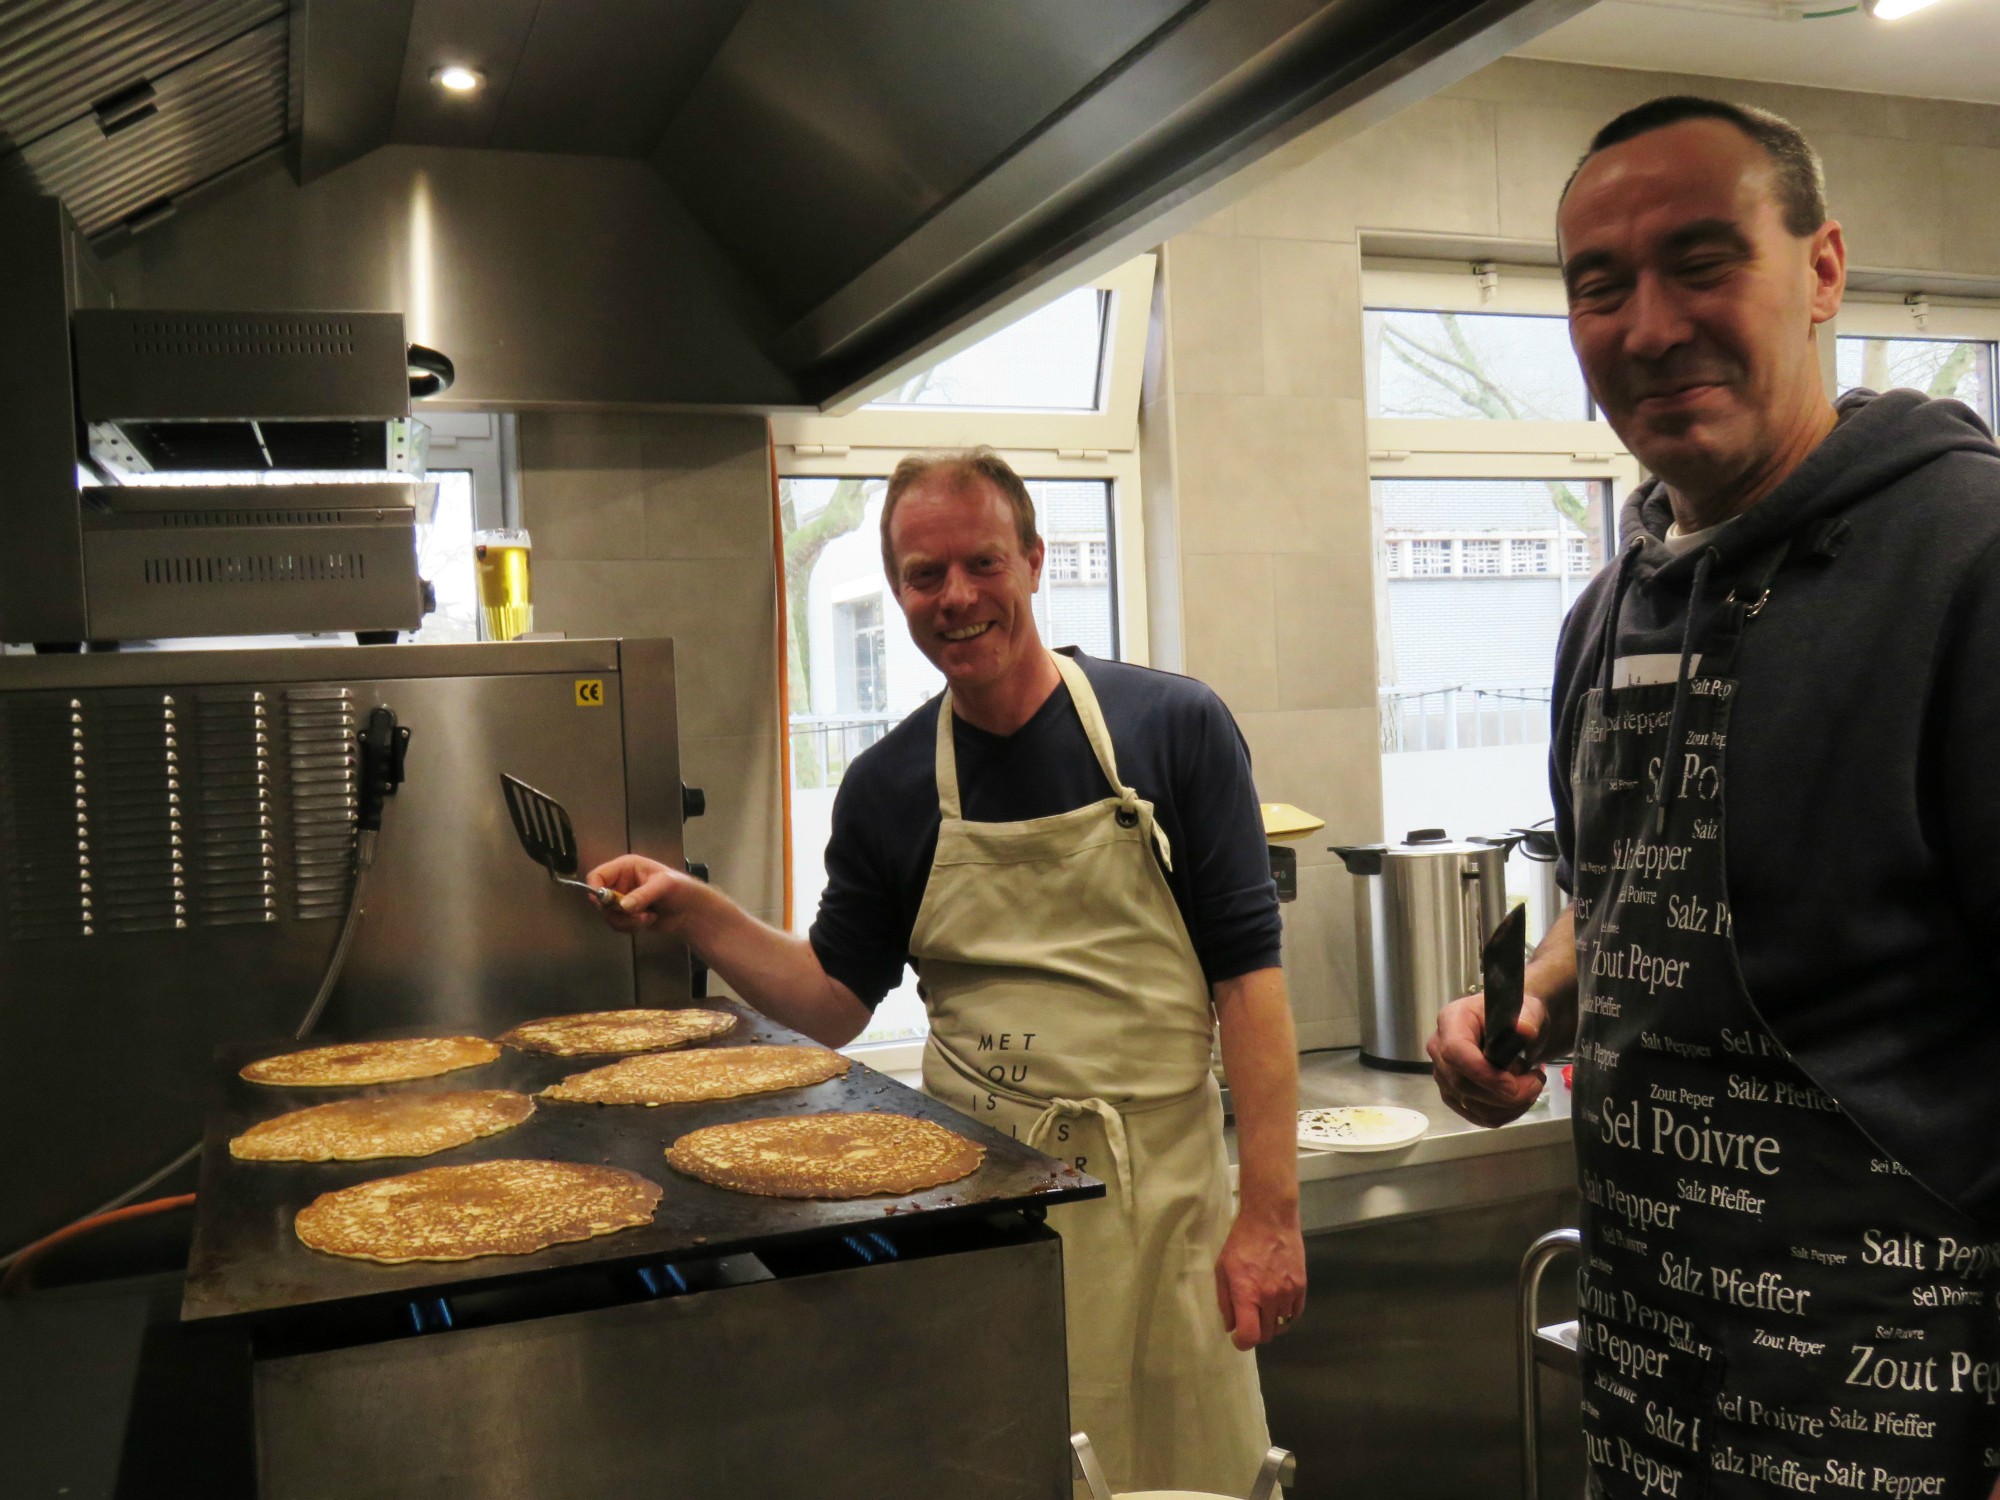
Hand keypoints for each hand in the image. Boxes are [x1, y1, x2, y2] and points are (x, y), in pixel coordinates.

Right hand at [585, 854, 708, 935]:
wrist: (691, 910)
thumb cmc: (681, 888)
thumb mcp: (664, 886)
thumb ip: (642, 895)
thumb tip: (622, 905)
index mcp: (625, 867)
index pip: (597, 876)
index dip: (596, 889)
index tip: (606, 904)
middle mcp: (620, 882)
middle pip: (600, 900)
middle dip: (617, 911)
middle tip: (636, 914)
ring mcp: (622, 900)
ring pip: (608, 916)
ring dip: (628, 921)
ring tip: (647, 917)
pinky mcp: (626, 915)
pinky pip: (618, 925)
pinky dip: (632, 927)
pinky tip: (648, 920)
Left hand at [1214, 1207, 1305, 1349]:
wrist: (1270, 1219)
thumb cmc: (1241, 1242)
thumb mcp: (1222, 1268)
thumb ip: (1225, 1300)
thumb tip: (1230, 1326)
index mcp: (1247, 1295)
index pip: (1250, 1336)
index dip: (1242, 1342)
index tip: (1238, 1335)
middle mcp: (1270, 1298)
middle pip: (1266, 1335)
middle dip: (1256, 1331)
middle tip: (1250, 1318)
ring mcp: (1288, 1293)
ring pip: (1281, 1325)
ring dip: (1271, 1322)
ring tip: (1264, 1306)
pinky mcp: (1302, 1287)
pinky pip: (1295, 1314)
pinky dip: (1286, 1315)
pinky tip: (1278, 1304)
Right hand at [1427, 991, 1548, 1127]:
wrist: (1515, 1029)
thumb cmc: (1516, 1016)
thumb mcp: (1529, 1009)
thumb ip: (1528, 1017)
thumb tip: (1525, 1030)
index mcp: (1452, 1020)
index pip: (1454, 1051)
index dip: (1482, 1073)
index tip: (1514, 1084)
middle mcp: (1439, 1049)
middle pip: (1462, 1084)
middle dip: (1505, 1094)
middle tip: (1536, 1082)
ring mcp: (1444, 1075)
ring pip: (1472, 1105)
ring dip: (1510, 1105)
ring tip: (1531, 1086)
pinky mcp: (1454, 1096)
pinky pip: (1478, 1116)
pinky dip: (1505, 1114)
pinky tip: (1521, 1099)